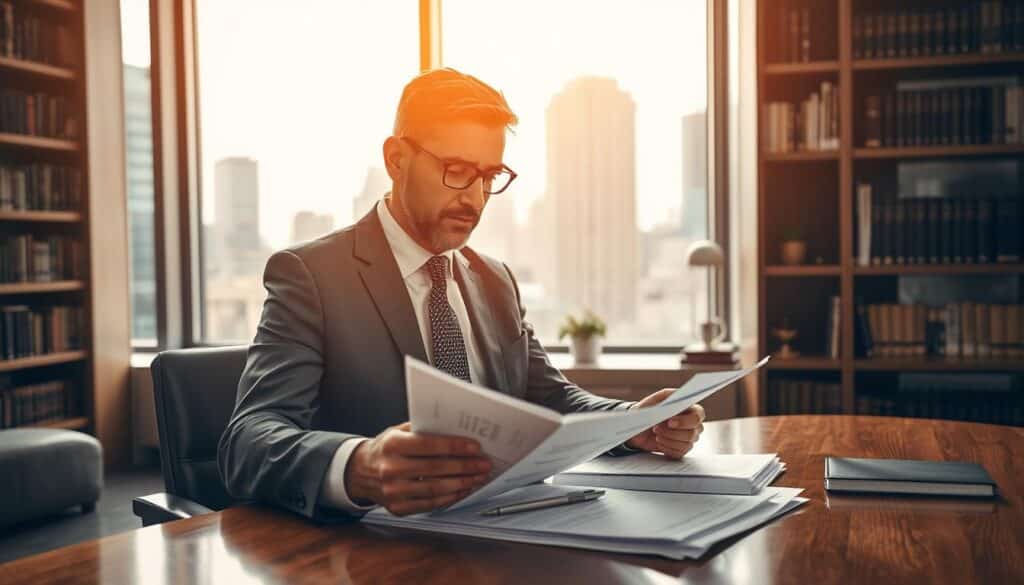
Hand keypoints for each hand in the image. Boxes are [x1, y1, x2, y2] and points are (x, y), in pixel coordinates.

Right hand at [345, 422, 491, 515]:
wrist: (360, 471)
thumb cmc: (385, 448)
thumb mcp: (398, 431)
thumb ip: (423, 430)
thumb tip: (455, 430)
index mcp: (392, 445)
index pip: (429, 445)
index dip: (455, 447)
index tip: (475, 447)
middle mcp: (391, 469)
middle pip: (436, 469)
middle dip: (465, 467)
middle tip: (484, 464)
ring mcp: (393, 491)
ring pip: (436, 489)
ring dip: (462, 484)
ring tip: (478, 477)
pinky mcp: (398, 507)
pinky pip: (430, 504)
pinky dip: (450, 497)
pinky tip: (462, 490)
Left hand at [625, 391, 704, 459]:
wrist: (640, 425)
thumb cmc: (650, 409)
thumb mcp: (656, 399)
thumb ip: (666, 398)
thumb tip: (674, 404)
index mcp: (690, 409)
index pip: (697, 417)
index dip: (684, 421)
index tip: (669, 422)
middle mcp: (693, 425)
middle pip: (692, 433)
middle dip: (671, 432)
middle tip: (656, 428)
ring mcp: (689, 438)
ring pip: (686, 445)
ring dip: (667, 440)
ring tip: (657, 434)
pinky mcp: (682, 449)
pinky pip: (679, 453)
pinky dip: (666, 448)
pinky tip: (659, 441)